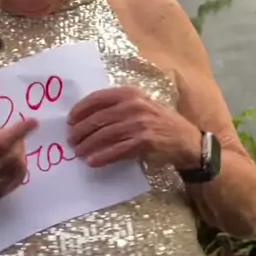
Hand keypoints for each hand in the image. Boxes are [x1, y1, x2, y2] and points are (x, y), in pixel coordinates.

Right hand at [0, 118, 37, 204]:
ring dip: (20, 154)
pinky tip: (14, 160)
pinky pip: (17, 180)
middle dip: (19, 142)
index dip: (16, 133)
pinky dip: (20, 167)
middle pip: (11, 157)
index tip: (32, 122)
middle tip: (16, 135)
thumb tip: (4, 131)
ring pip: (17, 168)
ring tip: (13, 147)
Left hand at [68, 86, 200, 168]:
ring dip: (87, 145)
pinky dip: (102, 157)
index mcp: (130, 93)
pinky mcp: (143, 143)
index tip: (70, 120)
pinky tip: (92, 161)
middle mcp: (133, 106)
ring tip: (78, 152)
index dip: (80, 110)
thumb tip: (87, 116)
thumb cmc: (158, 121)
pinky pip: (116, 151)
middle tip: (71, 140)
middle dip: (80, 130)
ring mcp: (139, 124)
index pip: (98, 98)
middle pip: (98, 118)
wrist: (185, 139)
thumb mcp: (140, 104)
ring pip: (104, 135)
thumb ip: (118, 105)